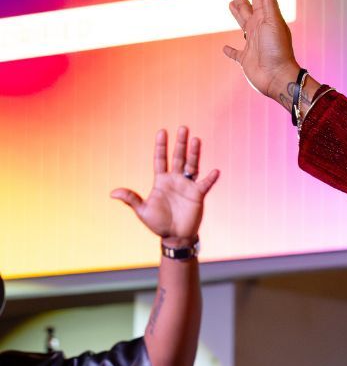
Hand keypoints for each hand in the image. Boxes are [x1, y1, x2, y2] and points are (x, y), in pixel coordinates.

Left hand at [110, 127, 219, 245]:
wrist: (175, 236)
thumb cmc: (158, 224)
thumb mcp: (143, 211)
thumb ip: (131, 199)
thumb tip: (113, 193)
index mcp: (161, 181)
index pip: (160, 159)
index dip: (161, 146)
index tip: (162, 131)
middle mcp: (175, 180)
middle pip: (178, 158)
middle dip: (180, 143)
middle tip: (183, 128)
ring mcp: (187, 186)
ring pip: (192, 166)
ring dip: (194, 154)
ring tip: (196, 140)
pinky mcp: (198, 195)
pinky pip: (205, 184)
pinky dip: (210, 179)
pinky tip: (215, 171)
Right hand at [224, 0, 300, 106]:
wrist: (278, 77)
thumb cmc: (277, 50)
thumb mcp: (274, 22)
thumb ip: (270, 2)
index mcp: (265, 18)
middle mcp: (258, 29)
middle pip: (247, 7)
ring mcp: (252, 44)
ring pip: (241, 24)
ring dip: (236, 14)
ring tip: (230, 4)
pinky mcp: (245, 60)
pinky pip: (235, 54)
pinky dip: (230, 51)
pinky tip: (225, 48)